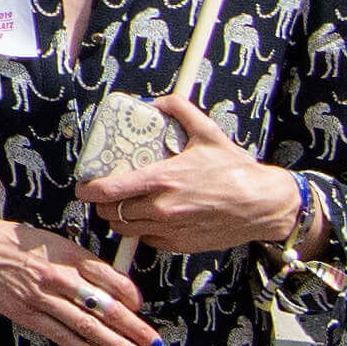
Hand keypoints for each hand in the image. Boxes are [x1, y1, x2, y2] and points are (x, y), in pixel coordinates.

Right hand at [0, 205, 159, 345]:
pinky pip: (61, 334)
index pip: (108, 275)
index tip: (141, 307)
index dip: (129, 294)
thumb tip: (110, 284)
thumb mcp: (51, 241)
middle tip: (153, 343)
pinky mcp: (26, 313)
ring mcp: (41, 296)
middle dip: (132, 327)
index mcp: (66, 252)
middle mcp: (57, 275)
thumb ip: (79, 261)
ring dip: (114, 343)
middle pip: (104, 305)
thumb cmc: (16, 242)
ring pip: (86, 324)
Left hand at [74, 97, 300, 255]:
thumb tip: (159, 100)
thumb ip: (180, 109)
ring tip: (123, 208)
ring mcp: (172, 229)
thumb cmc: (236, 170)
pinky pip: (150, 241)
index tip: (83, 187)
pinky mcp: (182, 244)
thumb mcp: (207, 132)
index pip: (110, 190)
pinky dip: (144, 232)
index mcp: (162, 179)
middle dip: (104, 205)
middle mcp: (162, 208)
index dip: (90, 190)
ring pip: (128, 230)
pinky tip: (149, 219)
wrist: (263, 205)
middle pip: (114, 213)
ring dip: (120, 220)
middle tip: (105, 196)